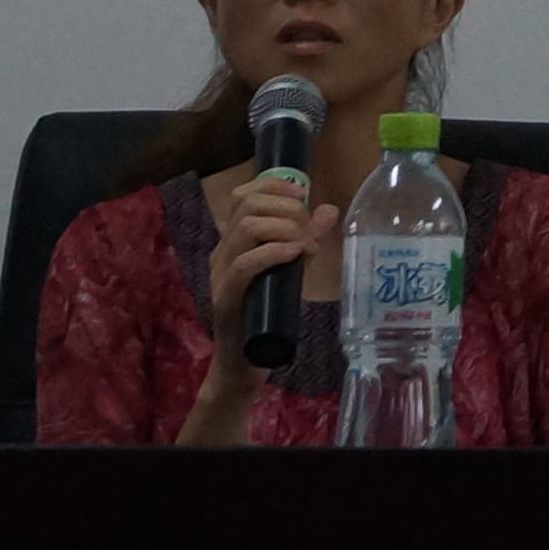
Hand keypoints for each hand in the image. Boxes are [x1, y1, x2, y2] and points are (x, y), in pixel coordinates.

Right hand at [170, 166, 322, 446]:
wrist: (243, 364)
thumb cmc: (267, 316)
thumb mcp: (291, 271)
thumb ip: (305, 241)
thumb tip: (328, 209)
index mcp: (233, 243)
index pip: (242, 196)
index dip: (273, 185)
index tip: (302, 195)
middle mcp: (221, 253)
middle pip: (247, 206)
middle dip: (286, 209)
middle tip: (309, 231)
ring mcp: (220, 275)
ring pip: (246, 228)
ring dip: (285, 229)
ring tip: (306, 247)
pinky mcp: (226, 299)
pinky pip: (244, 265)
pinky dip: (272, 252)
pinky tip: (295, 254)